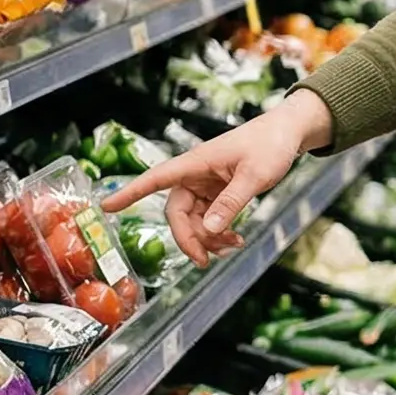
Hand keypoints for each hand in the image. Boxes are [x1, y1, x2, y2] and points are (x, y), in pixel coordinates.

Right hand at [103, 90, 333, 263]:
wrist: (289, 134)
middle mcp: (195, 175)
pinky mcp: (218, 192)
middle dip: (189, 238)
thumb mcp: (255, 175)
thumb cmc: (270, 145)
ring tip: (231, 247)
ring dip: (207, 238)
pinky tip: (234, 240)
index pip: (155, 179)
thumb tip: (209, 229)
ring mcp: (206, 185)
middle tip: (205, 261)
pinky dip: (219, 232)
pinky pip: (209, 218)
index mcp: (195, 163)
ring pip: (194, 220)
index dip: (130, 193)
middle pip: (177, 213)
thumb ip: (232, 202)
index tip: (106, 206)